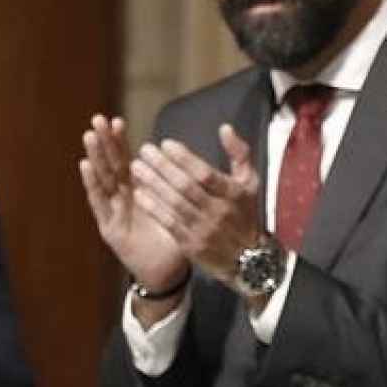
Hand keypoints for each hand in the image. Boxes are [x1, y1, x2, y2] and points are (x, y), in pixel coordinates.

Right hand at [79, 114, 189, 293]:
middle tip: (98, 118)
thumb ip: (190, 187)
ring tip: (90, 135)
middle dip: (105, 142)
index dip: (121, 142)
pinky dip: (92, 184)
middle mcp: (123, 199)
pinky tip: (85, 166)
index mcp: (139, 191)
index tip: (118, 121)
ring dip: (95, 157)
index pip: (127, 160)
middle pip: (111, 165)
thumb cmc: (176, 239)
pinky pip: (100, 203)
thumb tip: (199, 165)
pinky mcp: (109, 228)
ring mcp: (114, 212)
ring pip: (103, 179)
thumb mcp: (184, 208)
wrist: (167, 271)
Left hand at [129, 124, 264, 286]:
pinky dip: (153, 208)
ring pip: (174, 204)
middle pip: (186, 187)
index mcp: (234, 193)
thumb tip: (224, 128)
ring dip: (153, 184)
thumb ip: (239, 154)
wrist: (248, 258)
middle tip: (143, 151)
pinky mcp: (191, 245)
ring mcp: (203, 230)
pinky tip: (139, 193)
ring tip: (136, 167)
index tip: (165, 143)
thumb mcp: (250, 182)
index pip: (205, 174)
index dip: (184, 158)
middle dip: (162, 167)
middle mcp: (218, 211)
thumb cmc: (244, 212)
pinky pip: (168, 223)